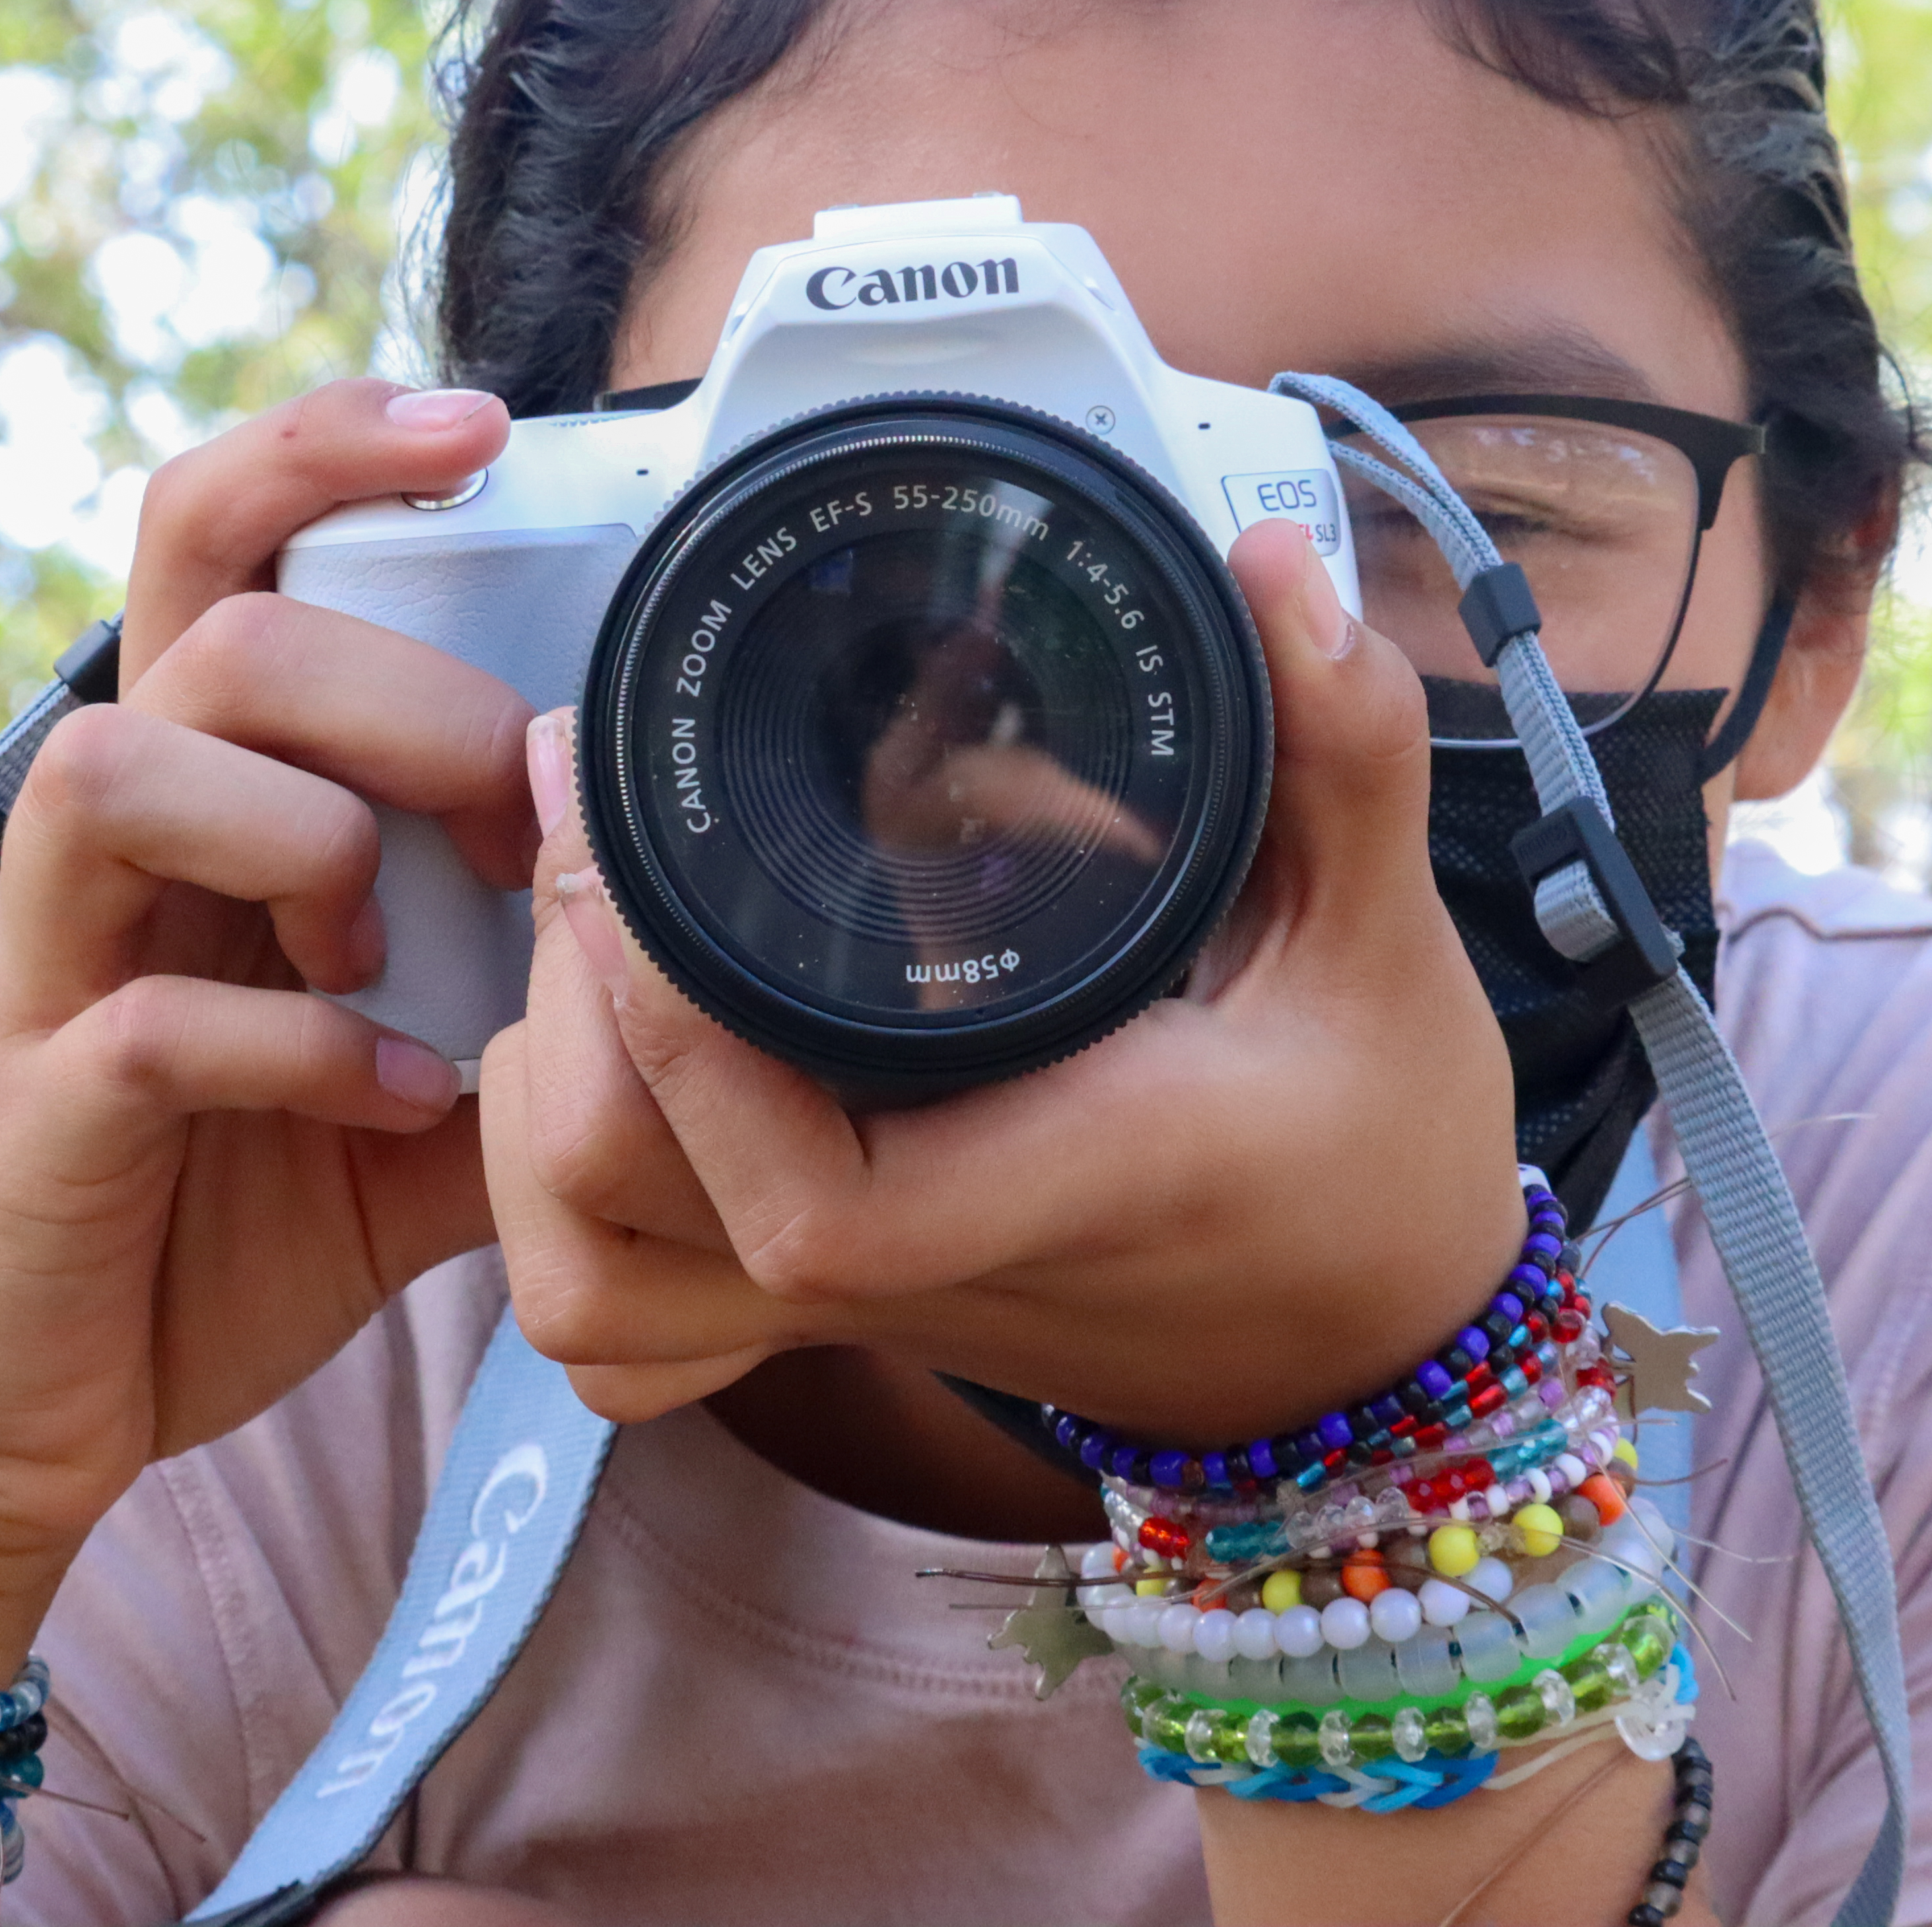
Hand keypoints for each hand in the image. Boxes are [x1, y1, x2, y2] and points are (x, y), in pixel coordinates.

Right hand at [0, 377, 529, 1672]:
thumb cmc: (194, 1226)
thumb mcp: (405, 1110)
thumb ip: (522, 1021)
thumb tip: (700, 964)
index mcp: (191, 801)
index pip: (220, 540)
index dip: (327, 446)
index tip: (482, 425)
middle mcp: (102, 851)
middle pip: (216, 631)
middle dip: (401, 697)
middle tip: (504, 818)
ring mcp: (47, 968)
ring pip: (119, 760)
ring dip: (298, 837)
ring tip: (382, 949)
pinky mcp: (24, 1109)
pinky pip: (147, 1023)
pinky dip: (299, 1052)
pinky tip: (389, 1101)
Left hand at [481, 516, 1521, 1441]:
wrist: (1364, 1353)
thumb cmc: (1371, 1156)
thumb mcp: (1387, 945)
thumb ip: (1344, 754)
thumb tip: (1271, 577)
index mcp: (1053, 1183)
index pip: (806, 1198)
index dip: (677, 1041)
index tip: (633, 844)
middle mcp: (921, 1264)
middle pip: (632, 1210)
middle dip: (569, 999)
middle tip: (584, 801)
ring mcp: (850, 1303)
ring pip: (594, 1281)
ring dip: (544, 1101)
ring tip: (585, 923)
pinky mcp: (819, 1304)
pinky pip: (623, 1321)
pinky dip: (564, 1211)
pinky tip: (594, 1065)